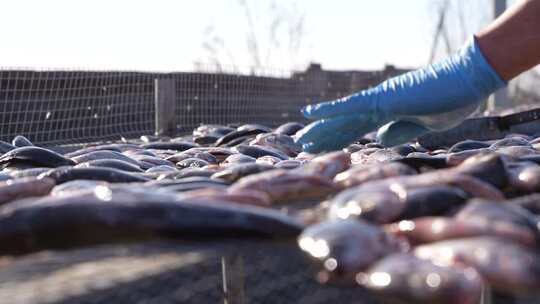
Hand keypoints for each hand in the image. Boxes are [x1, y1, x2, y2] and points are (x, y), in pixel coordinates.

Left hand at [295, 37, 505, 152]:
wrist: (468, 81)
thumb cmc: (452, 100)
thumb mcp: (423, 125)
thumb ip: (401, 130)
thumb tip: (380, 139)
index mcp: (388, 113)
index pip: (357, 130)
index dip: (338, 139)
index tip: (323, 149)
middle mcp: (378, 106)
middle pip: (344, 124)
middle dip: (323, 136)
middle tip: (302, 146)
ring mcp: (379, 101)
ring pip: (342, 118)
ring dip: (319, 129)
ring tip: (299, 140)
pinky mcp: (383, 98)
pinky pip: (350, 106)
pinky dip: (328, 110)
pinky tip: (308, 113)